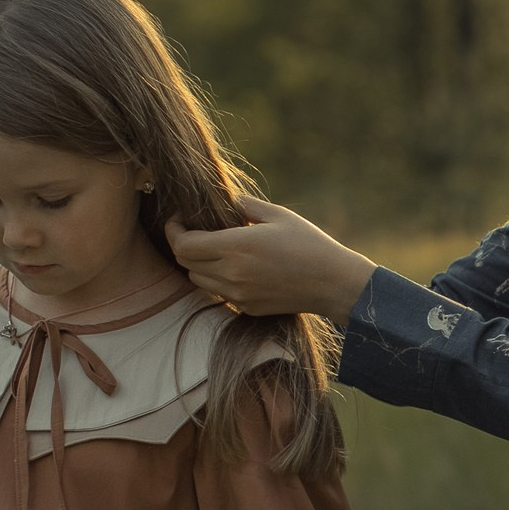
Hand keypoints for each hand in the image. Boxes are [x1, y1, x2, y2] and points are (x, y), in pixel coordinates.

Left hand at [166, 197, 375, 321]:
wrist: (334, 284)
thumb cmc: (310, 244)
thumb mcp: (279, 215)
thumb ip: (246, 206)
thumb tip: (226, 201)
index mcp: (237, 247)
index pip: (183, 244)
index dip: (174, 230)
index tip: (180, 219)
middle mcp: (232, 274)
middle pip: (184, 262)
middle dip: (182, 245)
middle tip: (193, 231)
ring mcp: (238, 294)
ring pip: (197, 279)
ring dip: (198, 263)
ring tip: (214, 249)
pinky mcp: (247, 308)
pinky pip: (218, 292)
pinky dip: (217, 278)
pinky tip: (235, 266)